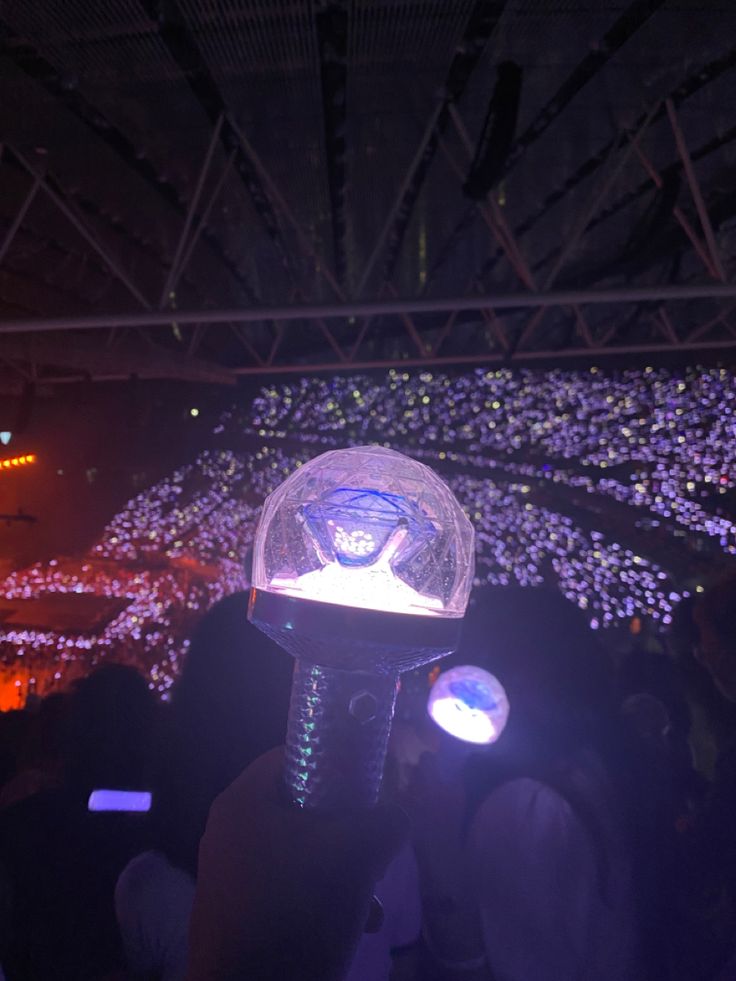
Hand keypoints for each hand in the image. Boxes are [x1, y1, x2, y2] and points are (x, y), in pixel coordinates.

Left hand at [187, 748, 407, 980]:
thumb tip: (394, 818)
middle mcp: (227, 833)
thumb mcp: (357, 854)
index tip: (367, 786)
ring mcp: (228, 878)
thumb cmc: (297, 910)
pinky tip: (354, 925)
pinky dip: (321, 901)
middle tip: (373, 845)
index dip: (333, 762)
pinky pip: (287, 890)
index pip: (291, 756)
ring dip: (342, 871)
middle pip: (299, 807)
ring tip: (372, 900)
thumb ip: (385, 821)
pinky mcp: (237, 917)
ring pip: (300, 853)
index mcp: (242, 802)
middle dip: (346, 828)